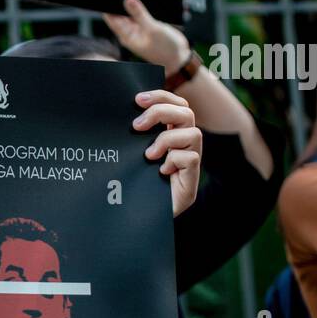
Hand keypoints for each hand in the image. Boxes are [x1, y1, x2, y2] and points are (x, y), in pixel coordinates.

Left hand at [102, 0, 191, 76]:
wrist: (179, 56)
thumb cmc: (165, 49)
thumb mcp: (153, 29)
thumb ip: (140, 14)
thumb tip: (128, 0)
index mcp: (126, 35)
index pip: (111, 17)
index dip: (108, 4)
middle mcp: (130, 31)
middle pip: (120, 13)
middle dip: (121, 1)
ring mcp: (139, 28)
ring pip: (131, 12)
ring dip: (132, 3)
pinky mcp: (147, 25)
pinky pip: (141, 13)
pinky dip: (142, 7)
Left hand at [133, 90, 201, 216]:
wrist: (135, 220)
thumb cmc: (129, 186)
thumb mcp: (129, 155)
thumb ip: (133, 136)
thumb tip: (122, 112)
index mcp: (170, 134)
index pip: (176, 104)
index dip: (161, 97)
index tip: (137, 99)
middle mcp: (184, 146)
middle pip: (187, 112)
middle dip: (161, 112)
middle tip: (136, 126)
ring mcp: (190, 163)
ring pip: (194, 133)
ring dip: (167, 139)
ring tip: (148, 155)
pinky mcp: (191, 182)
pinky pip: (191, 158)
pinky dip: (174, 160)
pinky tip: (161, 171)